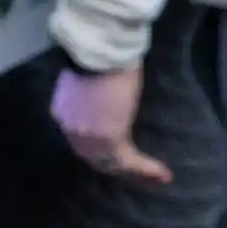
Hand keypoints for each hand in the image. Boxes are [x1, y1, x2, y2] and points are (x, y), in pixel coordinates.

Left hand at [52, 60, 169, 184]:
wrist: (100, 50)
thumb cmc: (100, 55)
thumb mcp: (91, 79)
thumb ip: (94, 98)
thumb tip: (106, 101)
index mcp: (63, 113)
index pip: (81, 139)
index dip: (99, 149)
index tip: (117, 150)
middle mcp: (71, 130)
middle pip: (94, 157)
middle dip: (116, 166)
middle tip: (137, 172)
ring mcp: (88, 137)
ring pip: (111, 163)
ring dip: (134, 172)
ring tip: (156, 177)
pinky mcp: (109, 140)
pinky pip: (128, 161)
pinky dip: (146, 169)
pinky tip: (162, 173)